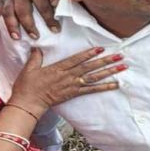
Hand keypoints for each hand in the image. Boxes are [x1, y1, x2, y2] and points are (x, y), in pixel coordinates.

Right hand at [0, 0, 59, 39]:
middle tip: (35, 37)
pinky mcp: (0, 0)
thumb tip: (55, 4)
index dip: (49, 19)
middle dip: (28, 25)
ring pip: (7, 12)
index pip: (43, 6)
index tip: (55, 30)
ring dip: (11, 26)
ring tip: (16, 38)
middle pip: (22, 10)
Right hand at [9, 47, 123, 115]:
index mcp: (58, 68)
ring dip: (109, 72)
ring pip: (94, 77)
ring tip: (122, 67)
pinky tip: (116, 84)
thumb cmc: (27, 85)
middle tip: (120, 55)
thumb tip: (38, 47)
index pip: (77, 59)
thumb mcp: (29, 68)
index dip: (89, 53)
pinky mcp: (73, 94)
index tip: (101, 48)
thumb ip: (36, 57)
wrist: (28, 103)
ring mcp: (72, 86)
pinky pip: (92, 90)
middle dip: (106, 61)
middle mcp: (68, 76)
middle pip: (90, 67)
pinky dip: (104, 87)